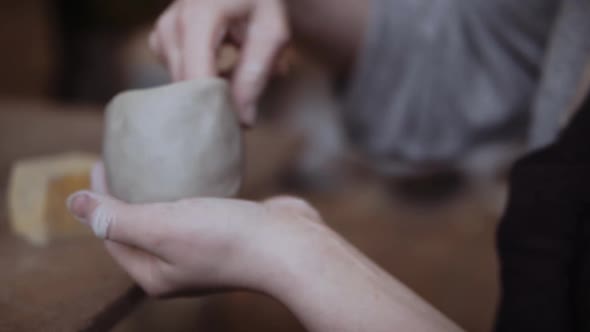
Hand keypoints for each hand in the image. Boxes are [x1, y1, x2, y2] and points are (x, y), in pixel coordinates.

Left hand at [67, 163, 322, 296]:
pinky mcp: (226, 231)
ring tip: (154, 158)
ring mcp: (203, 249)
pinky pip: (197, 207)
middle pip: (139, 225)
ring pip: (169, 215)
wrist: (289, 246)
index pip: (112, 233)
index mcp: (154, 273)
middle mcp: (176, 265)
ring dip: (159, 188)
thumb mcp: (162, 227)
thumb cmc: (225, 239)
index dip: (101, 198)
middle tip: (125, 155)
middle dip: (128, 192)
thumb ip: (117, 218)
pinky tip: (192, 168)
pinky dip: (189, 188)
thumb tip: (72, 203)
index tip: (102, 160)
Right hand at [150, 0, 290, 125]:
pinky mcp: (159, 39)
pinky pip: (176, 75)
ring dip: (208, 90)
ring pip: (180, 84)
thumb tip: (242, 121)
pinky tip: (219, 68)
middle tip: (244, 108)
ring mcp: (162, 31)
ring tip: (236, 76)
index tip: (237, 123)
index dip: (217, 106)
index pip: (198, 76)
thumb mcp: (271, 33)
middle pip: (186, 86)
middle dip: (214, 102)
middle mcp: (172, 23)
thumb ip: (256, 75)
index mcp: (200, 17)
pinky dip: (198, 80)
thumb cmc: (259, 1)